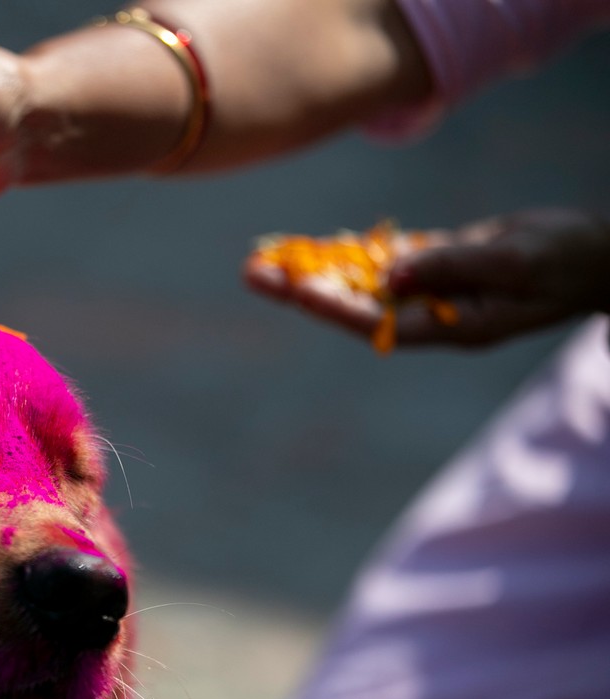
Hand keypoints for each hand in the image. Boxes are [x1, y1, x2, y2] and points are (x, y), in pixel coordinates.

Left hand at [245, 208, 609, 348]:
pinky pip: (382, 260)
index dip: (335, 307)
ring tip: (264, 255)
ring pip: (360, 280)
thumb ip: (451, 267)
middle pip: (354, 302)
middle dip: (303, 287)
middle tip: (252, 271)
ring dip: (315, 266)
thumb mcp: (514, 262)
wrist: (599, 253)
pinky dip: (349, 250)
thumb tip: (389, 274)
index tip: (295, 290)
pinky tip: (311, 243)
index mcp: (453, 326)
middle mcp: (432, 313)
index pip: (379, 321)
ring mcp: (431, 290)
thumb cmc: (566, 259)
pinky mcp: (436, 267)